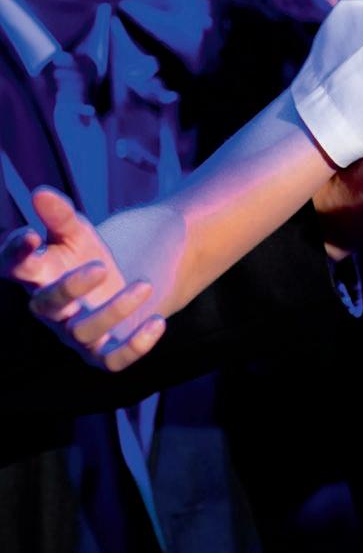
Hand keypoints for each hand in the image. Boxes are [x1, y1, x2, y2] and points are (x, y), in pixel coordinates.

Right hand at [0, 188, 167, 370]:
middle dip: (70, 287)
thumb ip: (61, 215)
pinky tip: (158, 321)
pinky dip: (136, 345)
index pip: (13, 268)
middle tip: (101, 266)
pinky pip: (113, 359)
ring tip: (144, 283)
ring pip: (83, 331)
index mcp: (39, 275)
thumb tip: (40, 192)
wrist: (128, 276)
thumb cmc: (90, 254)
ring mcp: (77, 333)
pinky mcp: (105, 351)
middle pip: (46, 304)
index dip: (14, 255)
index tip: (30, 235)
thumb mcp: (79, 231)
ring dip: (114, 310)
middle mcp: (52, 309)